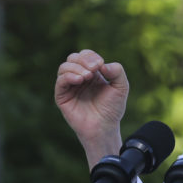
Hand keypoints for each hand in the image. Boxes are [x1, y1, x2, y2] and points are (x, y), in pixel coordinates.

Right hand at [55, 49, 128, 166]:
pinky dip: (68, 76)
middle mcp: (79, 78)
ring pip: (64, 67)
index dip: (91, 56)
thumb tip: (102, 65)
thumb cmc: (112, 108)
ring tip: (87, 76)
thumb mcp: (121, 87)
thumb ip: (117, 71)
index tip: (100, 65)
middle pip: (73, 58)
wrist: (104, 127)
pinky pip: (60, 81)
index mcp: (92, 73)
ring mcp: (70, 87)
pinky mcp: (62, 96)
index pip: (86, 55)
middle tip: (93, 69)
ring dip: (76, 68)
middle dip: (83, 60)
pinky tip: (79, 80)